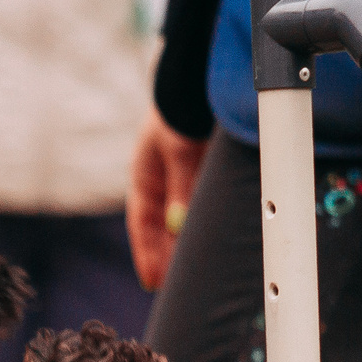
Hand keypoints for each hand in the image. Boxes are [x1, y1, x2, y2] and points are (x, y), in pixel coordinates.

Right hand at [125, 109, 208, 290]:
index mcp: (145, 175)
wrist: (198, 76)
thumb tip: (178, 227)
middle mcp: (164, 179)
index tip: (153, 281)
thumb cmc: (180, 108)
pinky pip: (208, 201)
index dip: (146, 254)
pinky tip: (219, 235)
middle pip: (165, 226)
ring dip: (191, 239)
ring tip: (200, 266)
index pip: (142, 224)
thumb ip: (181, 187)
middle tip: (178, 284)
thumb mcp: (179, 149)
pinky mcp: (210, 169)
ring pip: (188, 216)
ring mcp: (187, 175)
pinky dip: (210, 219)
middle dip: (169, 255)